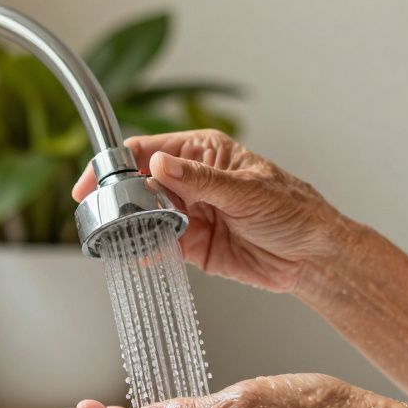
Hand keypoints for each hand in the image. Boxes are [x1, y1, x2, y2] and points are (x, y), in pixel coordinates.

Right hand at [72, 129, 348, 292]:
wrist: (313, 256)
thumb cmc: (293, 211)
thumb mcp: (247, 191)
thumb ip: (201, 180)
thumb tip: (160, 166)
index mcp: (203, 153)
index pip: (147, 150)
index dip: (116, 164)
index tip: (93, 183)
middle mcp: (191, 181)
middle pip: (139, 184)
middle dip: (119, 199)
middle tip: (107, 216)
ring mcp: (189, 213)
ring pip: (145, 216)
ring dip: (131, 226)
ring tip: (120, 237)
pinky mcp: (192, 245)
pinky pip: (159, 245)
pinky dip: (146, 249)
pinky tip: (140, 254)